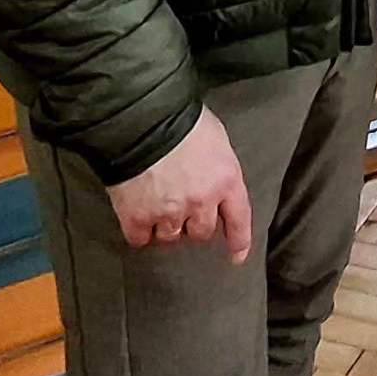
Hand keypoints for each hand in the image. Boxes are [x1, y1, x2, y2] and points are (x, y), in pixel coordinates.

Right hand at [106, 107, 252, 262]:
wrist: (142, 120)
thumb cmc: (181, 119)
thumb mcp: (215, 137)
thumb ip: (218, 165)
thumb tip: (213, 178)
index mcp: (225, 179)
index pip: (239, 218)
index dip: (239, 240)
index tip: (237, 256)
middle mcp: (201, 202)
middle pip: (201, 232)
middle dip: (193, 222)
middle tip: (182, 206)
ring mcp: (169, 212)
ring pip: (171, 237)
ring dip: (166, 226)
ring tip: (158, 204)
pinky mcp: (138, 217)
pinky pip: (140, 239)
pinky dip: (140, 231)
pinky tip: (138, 215)